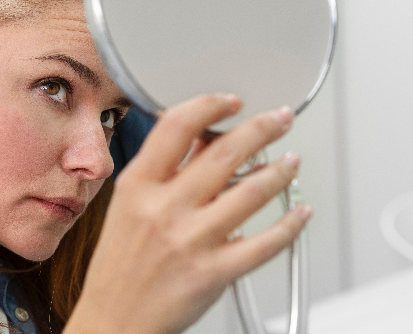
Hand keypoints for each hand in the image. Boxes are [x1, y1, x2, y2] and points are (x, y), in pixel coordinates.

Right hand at [66, 95, 311, 333]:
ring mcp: (191, 240)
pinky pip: (265, 242)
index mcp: (138, 186)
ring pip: (252, 192)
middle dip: (262, 128)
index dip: (211, 105)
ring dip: (280, 171)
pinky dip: (290, 223)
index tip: (231, 101)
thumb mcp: (128, 206)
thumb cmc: (120, 265)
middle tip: (280, 119)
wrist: (115, 319)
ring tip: (290, 161)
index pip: (177, 126)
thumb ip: (164, 172)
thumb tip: (202, 138)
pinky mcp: (214, 272)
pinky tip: (298, 212)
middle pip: (224, 152)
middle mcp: (165, 208)